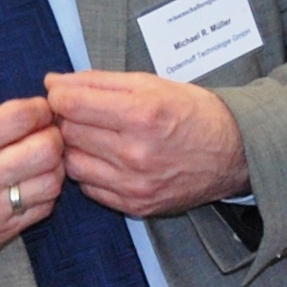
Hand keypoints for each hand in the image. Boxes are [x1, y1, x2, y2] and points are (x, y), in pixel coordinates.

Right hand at [0, 98, 64, 269]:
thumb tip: (25, 116)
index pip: (20, 117)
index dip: (39, 108)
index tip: (40, 109)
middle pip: (46, 149)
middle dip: (54, 135)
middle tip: (48, 133)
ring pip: (52, 181)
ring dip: (55, 166)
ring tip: (43, 160)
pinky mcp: (0, 232)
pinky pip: (42, 208)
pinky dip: (46, 193)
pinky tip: (34, 185)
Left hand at [42, 70, 248, 216]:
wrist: (233, 153)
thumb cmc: (192, 112)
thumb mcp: (150, 83)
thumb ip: (97, 81)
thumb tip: (54, 82)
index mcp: (141, 114)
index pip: (70, 105)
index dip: (58, 95)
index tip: (61, 93)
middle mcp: (136, 152)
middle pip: (68, 133)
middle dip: (68, 119)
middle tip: (81, 113)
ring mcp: (135, 183)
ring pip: (73, 164)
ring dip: (76, 148)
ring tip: (95, 137)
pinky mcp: (136, 205)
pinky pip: (90, 188)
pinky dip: (91, 172)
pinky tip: (108, 159)